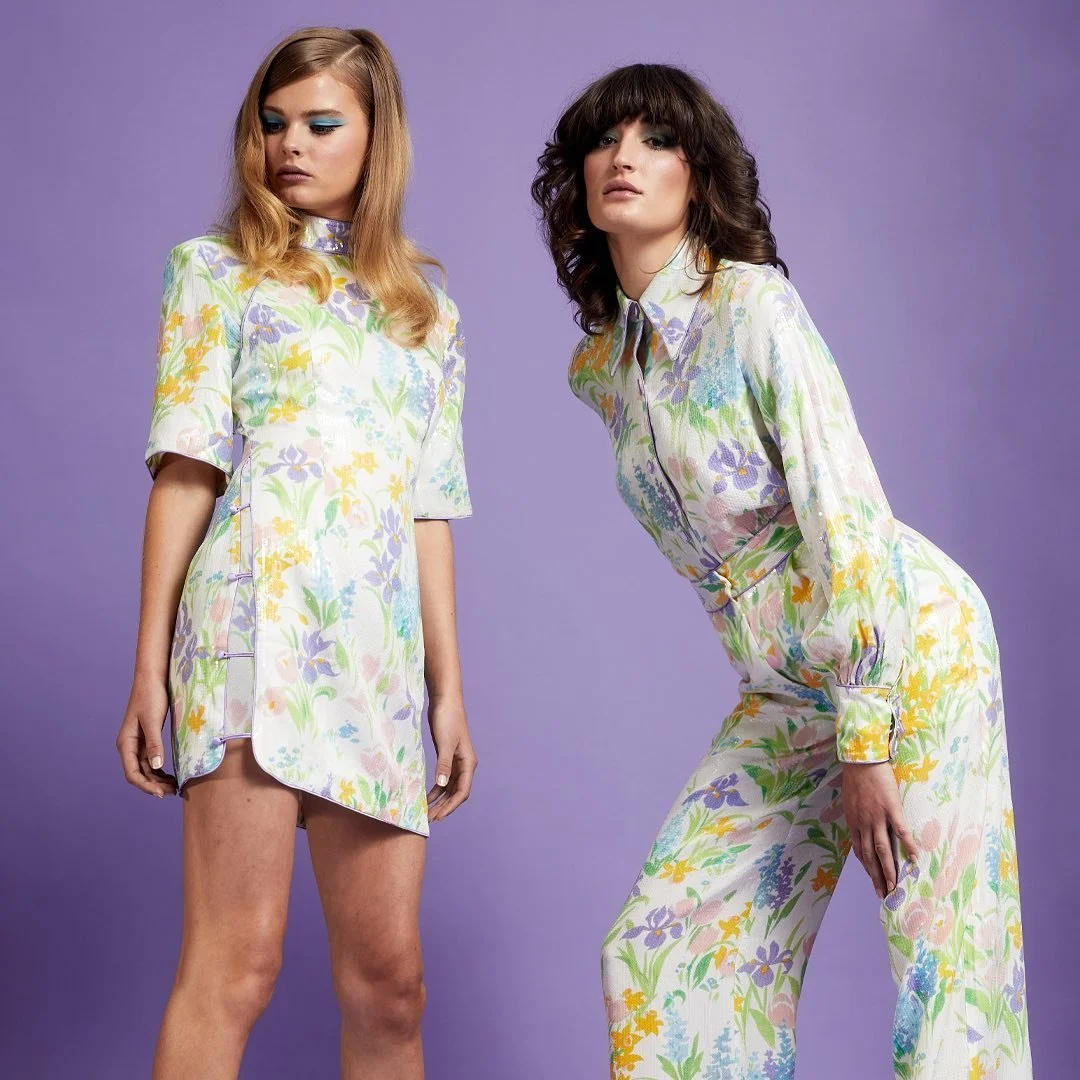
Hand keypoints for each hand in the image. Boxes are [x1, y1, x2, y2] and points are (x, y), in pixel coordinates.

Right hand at [116, 678, 177, 797]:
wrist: (152, 678)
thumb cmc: (151, 696)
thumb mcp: (153, 720)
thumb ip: (154, 744)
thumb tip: (156, 767)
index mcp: (126, 743)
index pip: (132, 773)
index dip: (146, 786)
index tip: (161, 793)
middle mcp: (129, 746)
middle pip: (139, 774)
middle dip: (154, 785)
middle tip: (174, 791)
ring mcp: (138, 743)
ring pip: (146, 768)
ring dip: (158, 779)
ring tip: (175, 786)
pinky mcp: (147, 738)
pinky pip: (152, 760)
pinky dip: (160, 769)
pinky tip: (172, 774)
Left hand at [426, 697, 475, 822]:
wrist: (445, 701)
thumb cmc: (447, 719)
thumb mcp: (444, 743)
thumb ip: (444, 764)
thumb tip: (442, 785)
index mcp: (468, 763)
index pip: (462, 791)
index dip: (451, 806)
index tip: (438, 817)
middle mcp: (465, 765)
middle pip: (456, 792)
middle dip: (444, 807)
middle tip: (429, 819)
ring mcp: (456, 761)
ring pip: (450, 788)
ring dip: (439, 800)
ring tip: (426, 811)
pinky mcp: (447, 757)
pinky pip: (444, 779)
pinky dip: (436, 789)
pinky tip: (426, 796)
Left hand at [842, 761, 916, 899]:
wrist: (861, 760)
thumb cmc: (856, 778)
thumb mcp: (850, 801)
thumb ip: (856, 816)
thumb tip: (862, 827)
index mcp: (854, 822)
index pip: (859, 851)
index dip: (866, 867)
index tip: (872, 881)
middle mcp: (864, 824)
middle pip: (870, 856)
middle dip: (876, 877)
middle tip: (883, 895)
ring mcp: (877, 817)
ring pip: (883, 849)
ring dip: (889, 870)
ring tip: (895, 886)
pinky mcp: (891, 808)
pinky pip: (901, 831)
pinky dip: (908, 846)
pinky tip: (915, 858)